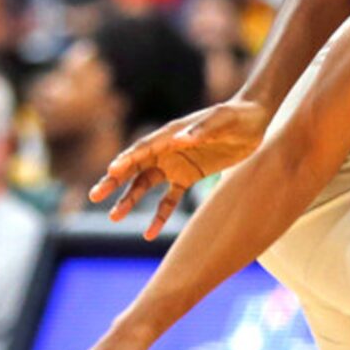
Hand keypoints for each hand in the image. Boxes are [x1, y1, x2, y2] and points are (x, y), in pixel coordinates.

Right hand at [89, 96, 270, 238]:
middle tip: (95, 195)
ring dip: (129, 200)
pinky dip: (159, 215)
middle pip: (135, 167)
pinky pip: (169, 200)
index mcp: (170, 134)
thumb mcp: (222, 121)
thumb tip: (180, 139)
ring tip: (113, 217)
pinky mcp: (188, 177)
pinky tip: (149, 233)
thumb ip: (202, 129)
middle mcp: (167, 149)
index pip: (143, 149)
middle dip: (114, 181)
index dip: (127, 160)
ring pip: (145, 185)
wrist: (254, 121)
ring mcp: (175, 164)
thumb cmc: (236, 116)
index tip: (111, 172)